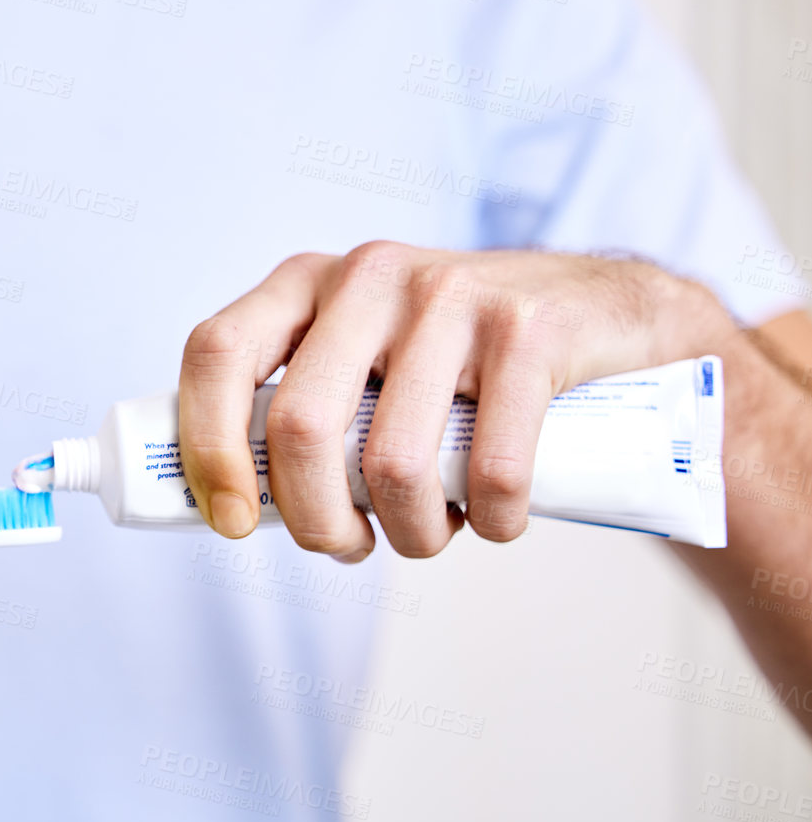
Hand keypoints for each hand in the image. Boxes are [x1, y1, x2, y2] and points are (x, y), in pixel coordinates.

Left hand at [178, 241, 735, 560]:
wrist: (615, 317)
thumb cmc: (465, 367)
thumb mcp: (368, 362)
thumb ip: (302, 408)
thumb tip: (227, 505)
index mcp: (309, 283)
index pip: (216, 355)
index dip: (207, 449)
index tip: (233, 522)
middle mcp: (371, 275)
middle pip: (301, 428)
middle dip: (315, 520)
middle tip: (346, 546)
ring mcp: (452, 294)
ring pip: (392, 464)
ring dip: (410, 534)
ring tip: (428, 532)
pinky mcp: (529, 330)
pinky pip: (490, 470)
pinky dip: (491, 521)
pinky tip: (496, 517)